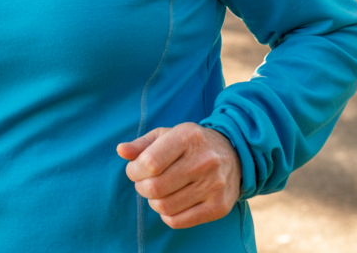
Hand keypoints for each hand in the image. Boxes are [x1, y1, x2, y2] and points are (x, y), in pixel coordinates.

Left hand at [117, 123, 241, 229]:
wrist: (235, 156)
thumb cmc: (191, 145)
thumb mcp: (167, 135)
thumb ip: (141, 144)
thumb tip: (121, 151)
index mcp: (188, 137)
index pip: (150, 163)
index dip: (134, 171)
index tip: (135, 170)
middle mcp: (204, 161)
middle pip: (155, 188)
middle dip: (141, 187)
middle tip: (144, 183)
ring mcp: (214, 185)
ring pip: (165, 206)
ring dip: (153, 202)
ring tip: (157, 192)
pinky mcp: (219, 206)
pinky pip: (179, 221)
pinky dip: (167, 215)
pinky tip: (170, 203)